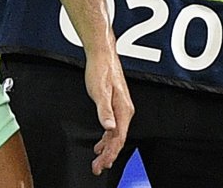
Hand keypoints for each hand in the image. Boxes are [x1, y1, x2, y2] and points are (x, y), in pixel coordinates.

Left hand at [84, 44, 133, 174]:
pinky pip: (112, 128)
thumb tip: (109, 128)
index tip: (101, 164)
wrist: (102, 55)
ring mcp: (121, 109)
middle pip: (117, 140)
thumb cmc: (101, 71)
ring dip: (106, 149)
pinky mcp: (115, 105)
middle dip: (108, 156)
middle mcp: (125, 111)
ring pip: (115, 135)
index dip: (110, 154)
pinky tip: (100, 144)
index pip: (118, 139)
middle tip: (97, 168)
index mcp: (124, 110)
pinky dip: (106, 139)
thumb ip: (104, 111)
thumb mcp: (100, 92)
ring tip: (98, 161)